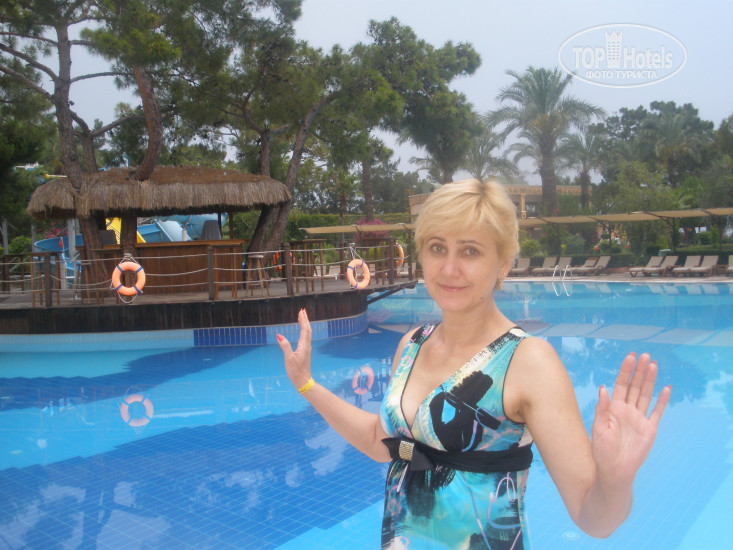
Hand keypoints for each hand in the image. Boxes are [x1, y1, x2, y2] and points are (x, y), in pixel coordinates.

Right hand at [276, 308, 312, 388]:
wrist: (303, 381)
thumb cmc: (296, 371)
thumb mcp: (289, 358)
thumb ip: (285, 346)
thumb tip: (279, 335)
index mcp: (304, 346)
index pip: (305, 329)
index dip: (303, 320)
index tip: (301, 312)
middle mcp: (307, 346)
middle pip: (308, 329)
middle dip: (305, 320)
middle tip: (302, 311)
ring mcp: (306, 349)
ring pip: (307, 333)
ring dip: (305, 324)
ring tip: (302, 318)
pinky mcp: (305, 352)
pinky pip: (306, 338)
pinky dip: (304, 331)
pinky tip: (302, 331)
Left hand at [591, 352, 670, 485]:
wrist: (614, 470)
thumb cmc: (602, 451)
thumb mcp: (598, 427)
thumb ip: (602, 408)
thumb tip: (603, 388)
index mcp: (613, 408)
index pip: (621, 385)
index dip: (625, 371)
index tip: (630, 357)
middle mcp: (627, 410)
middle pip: (635, 386)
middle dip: (639, 371)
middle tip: (645, 355)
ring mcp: (639, 419)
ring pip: (646, 395)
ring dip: (650, 380)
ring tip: (654, 365)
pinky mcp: (649, 429)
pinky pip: (657, 412)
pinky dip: (662, 401)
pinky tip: (666, 388)